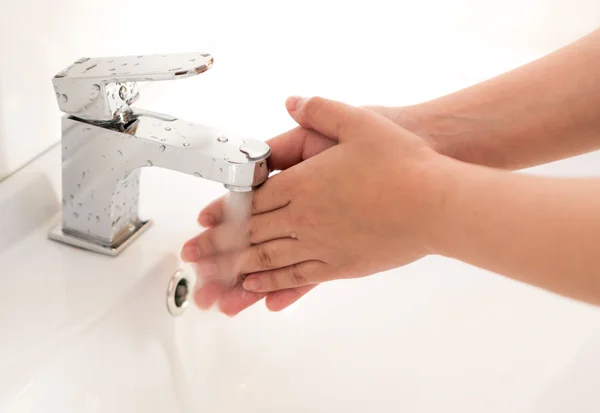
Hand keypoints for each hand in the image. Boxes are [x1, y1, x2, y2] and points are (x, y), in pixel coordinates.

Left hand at [184, 96, 445, 313]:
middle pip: (250, 236)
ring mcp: (321, 245)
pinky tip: (258, 288)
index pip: (250, 203)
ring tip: (215, 280)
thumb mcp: (358, 122)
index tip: (201, 224)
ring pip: (268, 261)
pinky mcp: (341, 265)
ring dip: (237, 270)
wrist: (435, 203)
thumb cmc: (403, 164)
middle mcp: (305, 219)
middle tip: (192, 258)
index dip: (222, 214)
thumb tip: (294, 101)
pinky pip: (297, 277)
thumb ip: (320, 110)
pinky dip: (271, 282)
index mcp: (303, 185)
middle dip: (217, 248)